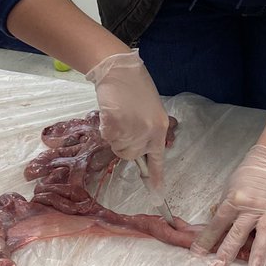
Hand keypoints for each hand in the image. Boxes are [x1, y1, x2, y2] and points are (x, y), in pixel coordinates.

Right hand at [85, 50, 168, 187]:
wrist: (119, 70)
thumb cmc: (136, 87)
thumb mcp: (151, 110)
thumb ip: (149, 130)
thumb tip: (141, 147)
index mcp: (160, 128)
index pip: (158, 159)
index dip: (156, 177)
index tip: (157, 195)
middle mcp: (147, 133)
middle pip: (130, 155)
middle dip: (125, 143)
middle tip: (125, 122)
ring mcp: (130, 131)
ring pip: (117, 147)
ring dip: (115, 135)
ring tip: (119, 114)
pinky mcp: (114, 126)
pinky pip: (107, 137)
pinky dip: (106, 127)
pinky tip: (111, 111)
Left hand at [191, 144, 265, 265]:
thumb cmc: (245, 178)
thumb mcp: (228, 190)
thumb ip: (224, 210)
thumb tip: (213, 231)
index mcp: (234, 200)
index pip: (217, 223)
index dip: (206, 238)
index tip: (197, 253)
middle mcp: (251, 207)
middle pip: (238, 232)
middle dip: (227, 252)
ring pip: (263, 235)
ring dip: (259, 255)